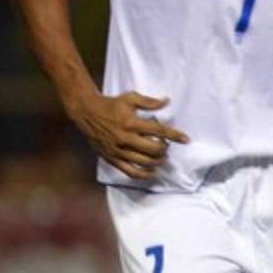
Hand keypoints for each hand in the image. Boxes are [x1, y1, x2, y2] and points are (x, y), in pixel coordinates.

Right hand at [70, 92, 188, 179]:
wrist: (86, 113)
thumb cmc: (111, 104)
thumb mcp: (130, 98)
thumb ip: (149, 102)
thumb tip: (167, 101)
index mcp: (132, 123)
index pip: (159, 132)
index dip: (175, 136)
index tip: (186, 139)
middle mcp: (125, 139)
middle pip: (153, 150)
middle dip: (165, 149)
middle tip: (166, 146)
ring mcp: (118, 151)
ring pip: (144, 162)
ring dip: (157, 161)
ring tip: (161, 157)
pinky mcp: (111, 159)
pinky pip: (129, 172)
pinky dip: (143, 175)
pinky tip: (152, 172)